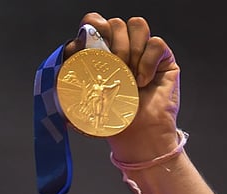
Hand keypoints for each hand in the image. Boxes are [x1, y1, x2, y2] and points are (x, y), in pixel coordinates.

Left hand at [63, 13, 180, 162]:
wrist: (138, 137)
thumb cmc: (113, 121)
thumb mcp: (83, 104)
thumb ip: (70, 85)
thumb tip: (63, 64)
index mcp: (100, 55)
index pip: (94, 24)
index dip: (91, 27)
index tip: (86, 46)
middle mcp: (121, 49)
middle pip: (115, 23)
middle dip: (113, 43)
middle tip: (114, 67)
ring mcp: (142, 51)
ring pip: (136, 25)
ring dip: (131, 49)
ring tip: (130, 77)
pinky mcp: (162, 58)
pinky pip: (156, 42)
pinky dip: (148, 61)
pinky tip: (143, 81)